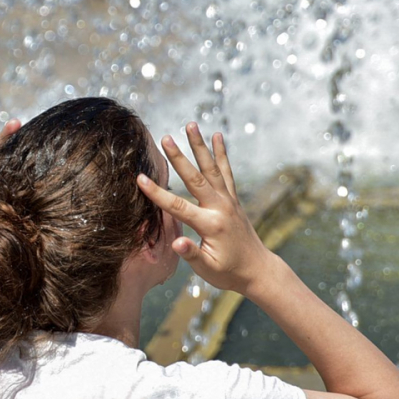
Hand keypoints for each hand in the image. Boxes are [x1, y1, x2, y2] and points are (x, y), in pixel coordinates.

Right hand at [136, 122, 274, 294]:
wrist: (258, 270)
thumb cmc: (229, 273)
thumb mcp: (208, 269)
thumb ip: (192, 254)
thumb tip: (177, 242)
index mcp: (211, 225)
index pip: (178, 207)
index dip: (157, 193)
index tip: (140, 178)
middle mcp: (221, 208)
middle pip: (196, 179)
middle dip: (179, 158)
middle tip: (165, 137)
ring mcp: (229, 201)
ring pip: (212, 169)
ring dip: (200, 146)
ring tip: (190, 124)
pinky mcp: (233, 200)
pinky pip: (227, 172)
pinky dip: (221, 154)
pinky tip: (217, 136)